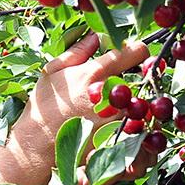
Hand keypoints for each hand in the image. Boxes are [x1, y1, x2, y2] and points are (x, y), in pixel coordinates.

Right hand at [15, 32, 149, 145]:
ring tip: (122, 113)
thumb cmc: (43, 110)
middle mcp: (112, 96)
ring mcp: (119, 121)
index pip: (137, 51)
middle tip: (126, 89)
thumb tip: (97, 36)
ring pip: (149, 108)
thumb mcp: (51, 73)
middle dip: (140, 82)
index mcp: (96, 74)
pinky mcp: (122, 143)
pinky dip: (142, 133)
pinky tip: (126, 132)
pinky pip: (146, 135)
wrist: (36, 148)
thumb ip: (77, 51)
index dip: (138, 52)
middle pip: (148, 80)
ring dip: (141, 108)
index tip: (133, 57)